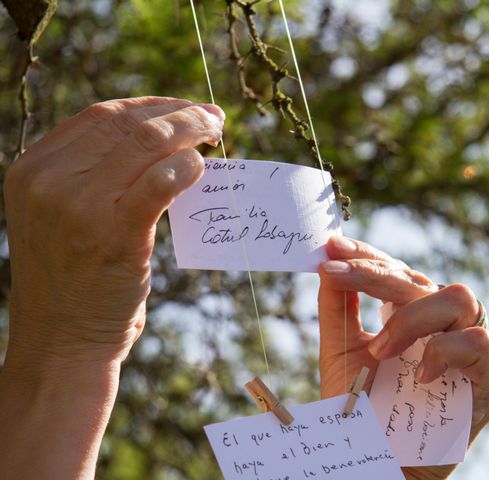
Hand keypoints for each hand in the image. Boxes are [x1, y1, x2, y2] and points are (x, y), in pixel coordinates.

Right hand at [4, 96, 223, 363]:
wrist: (62, 343)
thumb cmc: (74, 282)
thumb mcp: (63, 218)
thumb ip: (94, 178)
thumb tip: (162, 145)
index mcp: (33, 170)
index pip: (100, 115)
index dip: (149, 104)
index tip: (181, 107)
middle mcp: (49, 181)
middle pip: (126, 123)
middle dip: (178, 112)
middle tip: (212, 117)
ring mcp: (78, 206)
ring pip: (146, 143)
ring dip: (190, 130)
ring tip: (214, 133)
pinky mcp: (113, 234)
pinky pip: (160, 183)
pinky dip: (187, 168)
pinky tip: (201, 168)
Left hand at [318, 236, 488, 479]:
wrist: (378, 465)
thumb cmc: (359, 410)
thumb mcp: (340, 351)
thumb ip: (337, 307)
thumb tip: (326, 262)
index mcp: (411, 315)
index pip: (398, 272)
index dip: (370, 254)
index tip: (334, 246)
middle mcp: (442, 327)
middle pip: (421, 280)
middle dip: (376, 273)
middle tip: (336, 274)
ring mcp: (466, 353)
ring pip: (460, 298)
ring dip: (412, 316)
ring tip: (379, 349)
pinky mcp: (484, 383)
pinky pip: (478, 344)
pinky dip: (444, 351)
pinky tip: (419, 375)